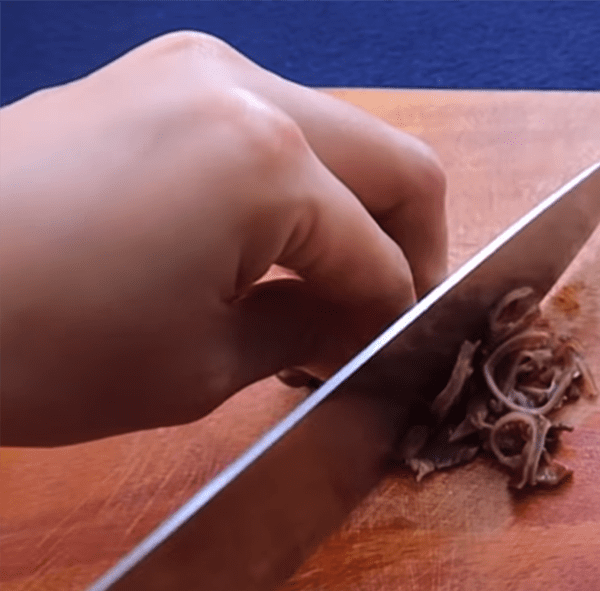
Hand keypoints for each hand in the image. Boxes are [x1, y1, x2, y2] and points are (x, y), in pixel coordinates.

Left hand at [0, 31, 446, 445]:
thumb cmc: (46, 351)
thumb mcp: (203, 368)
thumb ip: (307, 332)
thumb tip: (361, 321)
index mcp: (268, 162)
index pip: (378, 253)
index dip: (396, 317)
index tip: (390, 361)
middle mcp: (247, 88)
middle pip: (394, 165)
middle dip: (409, 248)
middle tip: (387, 316)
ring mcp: (198, 69)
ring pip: (337, 140)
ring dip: (350, 217)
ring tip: (323, 292)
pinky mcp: (158, 77)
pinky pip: (271, 131)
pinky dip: (295, 193)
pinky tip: (268, 249)